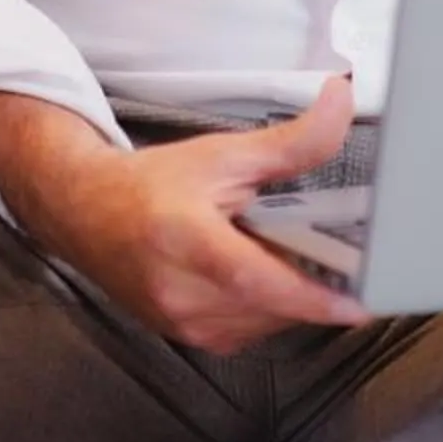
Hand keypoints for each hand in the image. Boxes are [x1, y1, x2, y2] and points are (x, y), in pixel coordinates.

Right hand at [0, 76, 371, 354]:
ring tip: (264, 248)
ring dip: (284, 291)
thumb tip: (342, 102)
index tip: (358, 305)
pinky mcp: (188, 339)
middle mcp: (179, 291)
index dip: (310, 296)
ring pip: (267, 321)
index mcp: (184, 239)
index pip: (255, 278)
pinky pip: (251, 330)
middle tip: (314, 241)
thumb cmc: (153, 184)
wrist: (85, 214)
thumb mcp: (223, 154)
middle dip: (305, 276)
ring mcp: (181, 323)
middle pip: (272, 301)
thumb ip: (291, 141)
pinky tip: (249, 270)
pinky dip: (264, 305)